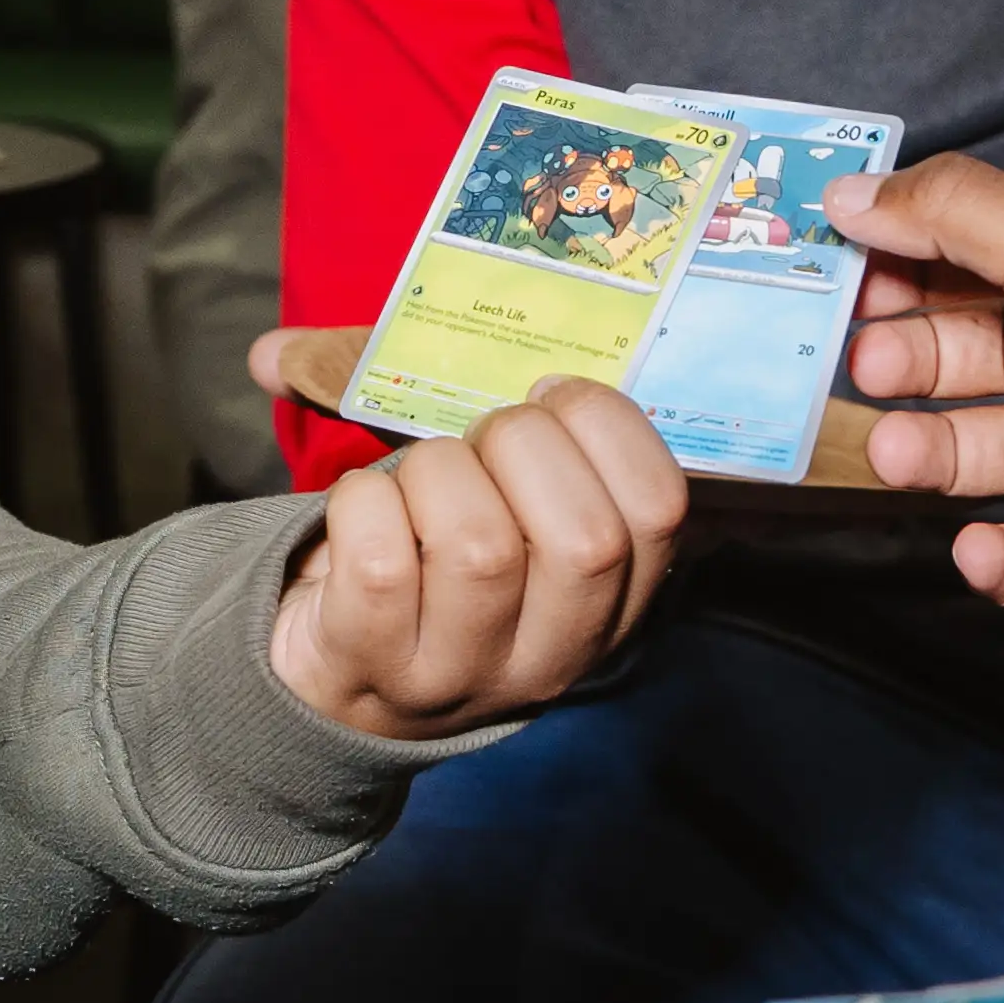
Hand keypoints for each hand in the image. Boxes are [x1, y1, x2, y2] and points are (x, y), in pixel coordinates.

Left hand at [258, 370, 693, 739]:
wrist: (342, 679)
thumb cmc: (439, 570)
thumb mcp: (518, 522)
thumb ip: (529, 435)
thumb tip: (366, 323)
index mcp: (610, 608)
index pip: (661, 510)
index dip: (608, 425)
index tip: (551, 397)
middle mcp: (550, 656)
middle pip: (584, 539)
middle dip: (519, 444)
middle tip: (479, 443)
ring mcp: (462, 671)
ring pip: (477, 544)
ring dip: (435, 472)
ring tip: (417, 484)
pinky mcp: (370, 664)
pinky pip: (378, 560)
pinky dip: (362, 504)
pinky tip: (364, 516)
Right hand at [834, 157, 1003, 632]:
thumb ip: (961, 215)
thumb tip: (857, 191)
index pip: (998, 254)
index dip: (920, 261)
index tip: (847, 270)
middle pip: (988, 350)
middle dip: (918, 357)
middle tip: (867, 365)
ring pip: (1000, 449)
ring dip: (937, 452)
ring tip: (898, 456)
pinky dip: (998, 558)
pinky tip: (976, 548)